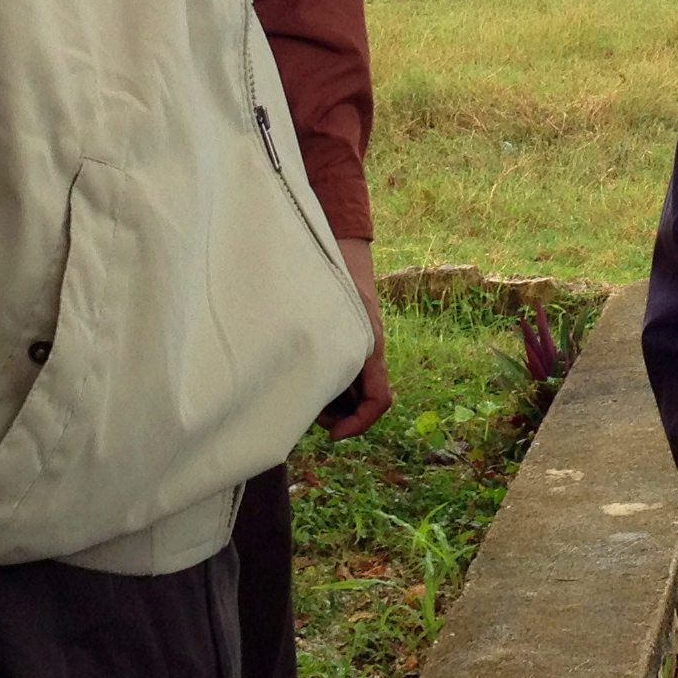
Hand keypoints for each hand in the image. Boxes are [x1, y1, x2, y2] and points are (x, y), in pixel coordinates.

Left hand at [320, 236, 390, 437]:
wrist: (340, 244)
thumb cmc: (333, 272)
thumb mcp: (332, 311)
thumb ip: (325, 347)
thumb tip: (311, 390)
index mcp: (371, 348)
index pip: (379, 400)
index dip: (359, 424)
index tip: (333, 434)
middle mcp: (367, 351)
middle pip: (361, 401)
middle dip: (337, 414)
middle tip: (305, 409)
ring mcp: (358, 346)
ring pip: (350, 389)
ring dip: (329, 398)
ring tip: (298, 389)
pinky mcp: (346, 339)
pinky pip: (341, 371)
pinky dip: (325, 380)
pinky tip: (300, 371)